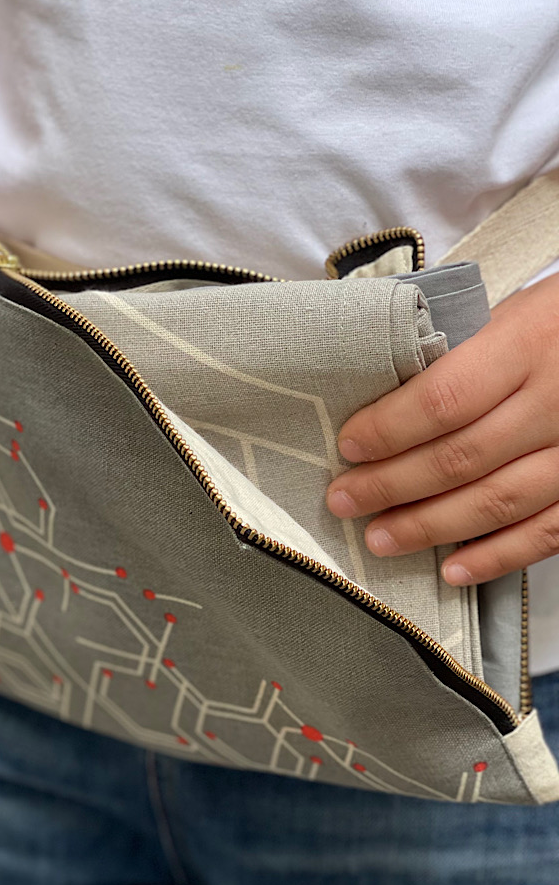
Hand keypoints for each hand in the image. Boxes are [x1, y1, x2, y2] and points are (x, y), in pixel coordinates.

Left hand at [325, 273, 558, 584]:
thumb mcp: (513, 315)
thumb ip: (460, 356)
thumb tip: (384, 401)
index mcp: (528, 344)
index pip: (444, 399)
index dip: (389, 429)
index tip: (350, 446)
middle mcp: (557, 401)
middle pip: (460, 458)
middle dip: (391, 485)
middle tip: (346, 499)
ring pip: (496, 501)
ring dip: (429, 527)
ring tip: (380, 537)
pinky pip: (546, 533)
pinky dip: (496, 556)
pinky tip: (453, 570)